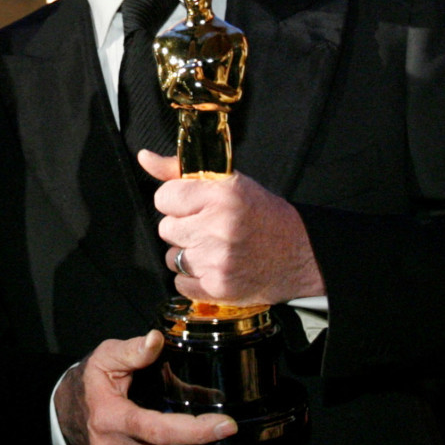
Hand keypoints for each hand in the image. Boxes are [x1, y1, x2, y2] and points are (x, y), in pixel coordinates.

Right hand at [54, 332, 236, 444]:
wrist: (67, 417)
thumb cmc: (90, 384)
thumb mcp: (105, 358)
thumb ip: (132, 350)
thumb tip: (156, 339)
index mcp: (110, 419)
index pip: (158, 430)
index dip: (195, 430)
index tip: (225, 425)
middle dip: (203, 439)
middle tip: (225, 424)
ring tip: (206, 425)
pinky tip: (186, 437)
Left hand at [139, 150, 324, 304]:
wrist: (300, 255)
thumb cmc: (262, 215)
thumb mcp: (229, 183)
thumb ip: (180, 171)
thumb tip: (144, 157)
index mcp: (222, 194)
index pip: (164, 197)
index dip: (177, 202)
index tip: (194, 206)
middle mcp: (218, 226)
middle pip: (166, 228)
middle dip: (183, 228)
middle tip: (209, 228)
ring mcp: (217, 260)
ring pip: (171, 257)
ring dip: (188, 254)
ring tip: (215, 249)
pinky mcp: (218, 288)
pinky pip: (179, 283)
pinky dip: (193, 279)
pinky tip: (215, 268)